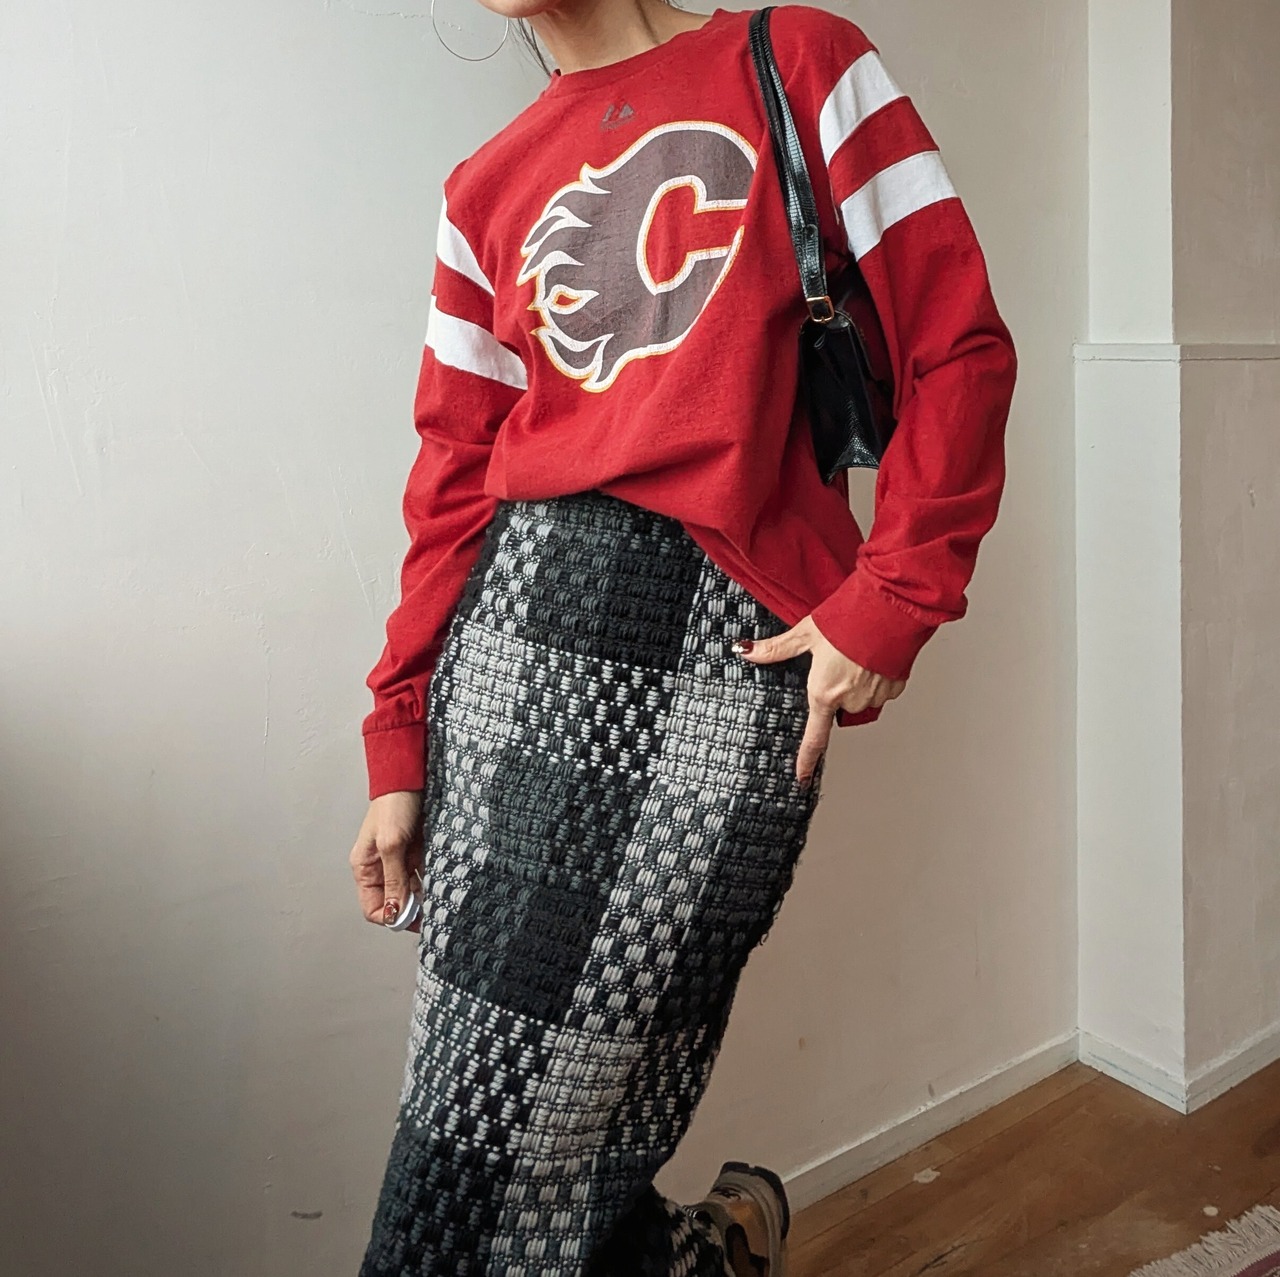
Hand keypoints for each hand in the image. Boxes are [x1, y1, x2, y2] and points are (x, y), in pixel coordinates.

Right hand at [350, 790, 424, 931]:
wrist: (411, 778)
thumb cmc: (393, 804)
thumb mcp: (391, 844)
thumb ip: (394, 879)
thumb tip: (395, 911)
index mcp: (365, 868)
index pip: (373, 907)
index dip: (391, 916)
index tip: (412, 918)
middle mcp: (381, 867)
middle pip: (393, 902)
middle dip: (410, 909)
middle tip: (430, 912)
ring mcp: (399, 860)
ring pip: (410, 891)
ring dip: (423, 896)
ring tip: (438, 898)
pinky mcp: (416, 852)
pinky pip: (423, 875)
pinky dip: (431, 881)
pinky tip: (441, 882)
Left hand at [734, 616, 906, 785]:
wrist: (890, 608)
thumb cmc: (849, 619)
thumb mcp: (805, 633)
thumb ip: (776, 649)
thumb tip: (746, 651)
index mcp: (824, 693)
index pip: (814, 738)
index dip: (806, 760)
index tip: (801, 776)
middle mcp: (850, 700)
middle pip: (838, 708)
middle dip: (836, 693)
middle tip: (836, 665)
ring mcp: (874, 696)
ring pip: (860, 699)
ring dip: (857, 684)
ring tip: (855, 656)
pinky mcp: (894, 688)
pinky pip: (880, 690)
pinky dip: (876, 677)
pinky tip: (872, 657)